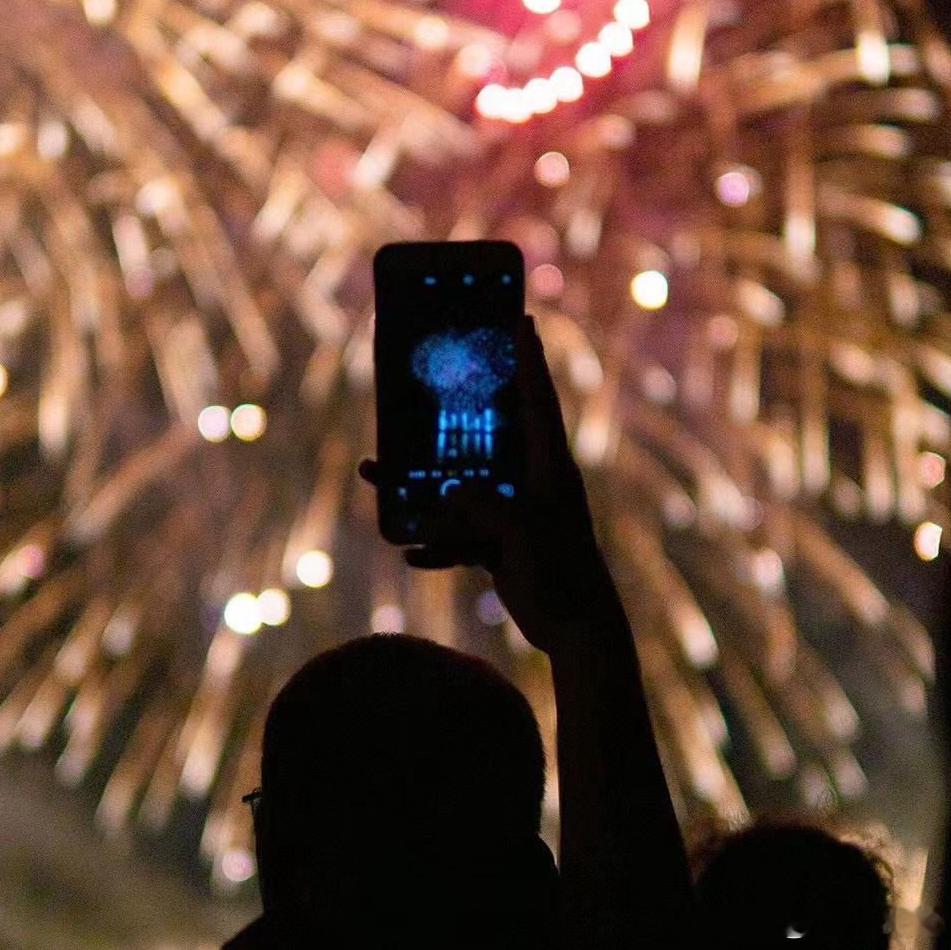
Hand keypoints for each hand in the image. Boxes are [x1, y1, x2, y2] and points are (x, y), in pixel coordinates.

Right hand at [361, 316, 616, 651]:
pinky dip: (436, 543)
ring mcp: (515, 511)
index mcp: (548, 464)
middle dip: (451, 413)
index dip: (528, 357)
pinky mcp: (501, 544)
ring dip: (421, 486)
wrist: (578, 632)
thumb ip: (481, 507)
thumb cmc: (562, 573)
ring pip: (458, 486)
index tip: (521, 319)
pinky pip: (458, 534)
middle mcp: (531, 479)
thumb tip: (444, 494)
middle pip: (485, 433)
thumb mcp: (520, 534)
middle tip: (426, 379)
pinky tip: (411, 553)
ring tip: (372, 475)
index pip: (537, 397)